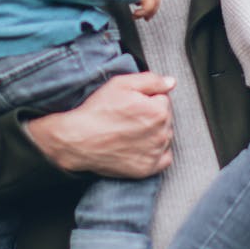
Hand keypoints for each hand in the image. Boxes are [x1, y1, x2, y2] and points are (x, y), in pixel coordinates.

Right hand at [23, 70, 174, 177]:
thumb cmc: (97, 112)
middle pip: (165, 118)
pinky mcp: (148, 168)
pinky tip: (141, 145)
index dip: (147, 98)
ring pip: (165, 136)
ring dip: (154, 132)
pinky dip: (156, 152)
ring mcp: (155, 152)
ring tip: (131, 130)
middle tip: (129, 117)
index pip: (163, 99)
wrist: (78, 139)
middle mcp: (161, 133)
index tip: (132, 103)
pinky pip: (164, 158)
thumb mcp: (121, 84)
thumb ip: (151, 80)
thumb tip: (171, 82)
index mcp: (158, 110)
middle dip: (152, 115)